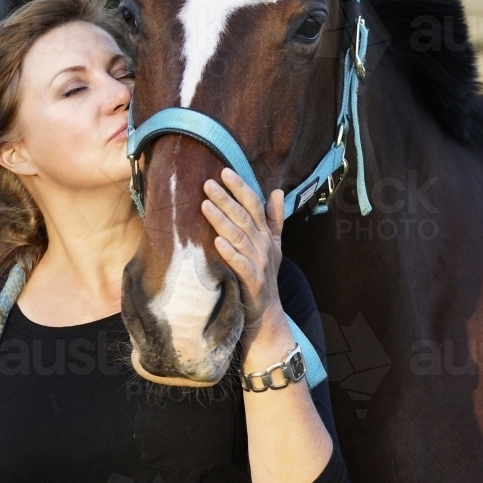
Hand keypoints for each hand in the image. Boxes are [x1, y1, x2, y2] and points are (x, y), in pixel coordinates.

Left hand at [201, 169, 286, 344]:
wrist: (266, 311)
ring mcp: (259, 263)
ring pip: (239, 237)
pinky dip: (230, 253)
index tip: (224, 171)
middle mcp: (263, 245)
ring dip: (222, 220)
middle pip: (243, 217)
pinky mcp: (253, 282)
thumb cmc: (264, 273)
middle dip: (226, 199)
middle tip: (208, 183)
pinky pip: (240, 265)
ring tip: (205, 205)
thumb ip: (274, 218)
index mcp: (266, 234)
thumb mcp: (273, 244)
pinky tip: (217, 241)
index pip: (254, 205)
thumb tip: (277, 191)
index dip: (240, 187)